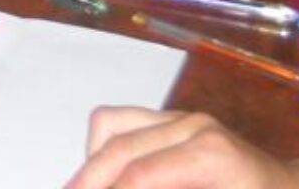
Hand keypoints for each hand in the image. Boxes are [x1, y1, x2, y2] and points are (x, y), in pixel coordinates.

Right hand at [68, 108, 298, 188]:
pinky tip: (109, 179)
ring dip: (92, 163)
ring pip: (111, 125)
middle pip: (117, 149)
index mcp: (210, 156)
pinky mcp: (176, 119)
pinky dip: (105, 149)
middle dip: (88, 180)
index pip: (138, 177)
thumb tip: (127, 188)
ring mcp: (183, 117)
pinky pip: (122, 122)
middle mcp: (192, 126)